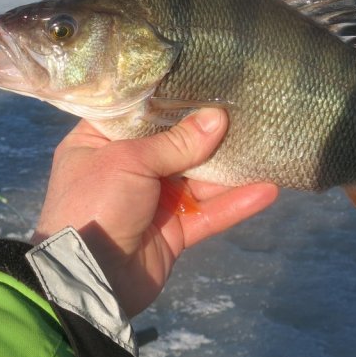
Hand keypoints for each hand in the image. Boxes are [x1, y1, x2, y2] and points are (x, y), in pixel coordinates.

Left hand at [32, 108, 277, 316]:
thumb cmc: (96, 203)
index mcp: (100, 142)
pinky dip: (235, 203)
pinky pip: (208, 213)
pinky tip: (268, 189)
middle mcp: (126, 167)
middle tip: (248, 107)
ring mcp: (152, 200)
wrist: (87, 278)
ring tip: (267, 143)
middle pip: (175, 144)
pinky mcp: (173, 231)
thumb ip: (177, 142)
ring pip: (198, 178)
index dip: (170, 98)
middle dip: (209, 131)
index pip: (138, 113)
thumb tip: (219, 116)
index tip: (205, 78)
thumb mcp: (130, 161)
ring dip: (230, 167)